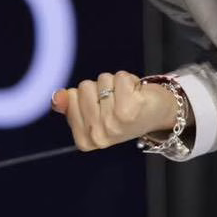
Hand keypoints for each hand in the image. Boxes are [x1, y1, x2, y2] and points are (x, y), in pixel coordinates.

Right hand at [52, 70, 176, 150]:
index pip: (71, 96)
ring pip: (102, 80)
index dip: (87, 95)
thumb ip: (70, 105)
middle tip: (116, 102)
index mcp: (85, 140)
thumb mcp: (93, 113)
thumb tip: (58, 96)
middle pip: (84, 87)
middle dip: (100, 88)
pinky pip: (119, 77)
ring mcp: (115, 122)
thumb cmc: (124, 112)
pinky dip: (129, 79)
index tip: (102, 107)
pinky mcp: (131, 108)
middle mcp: (99, 134)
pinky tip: (137, 93)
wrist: (158, 115)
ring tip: (127, 97)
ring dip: (115, 83)